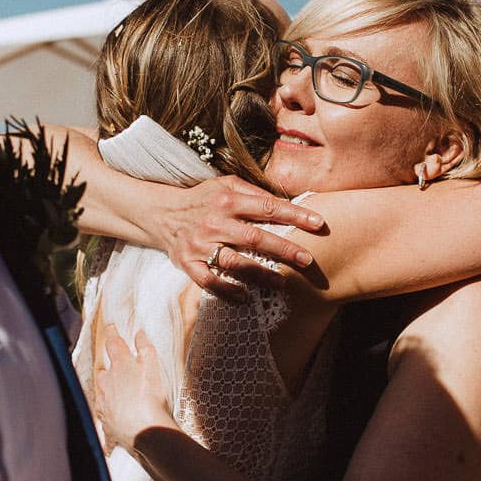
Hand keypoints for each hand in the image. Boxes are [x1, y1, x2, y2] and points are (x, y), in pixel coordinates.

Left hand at [91, 325, 175, 454]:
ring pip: (101, 391)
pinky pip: (103, 411)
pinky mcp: (105, 420)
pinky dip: (108, 409)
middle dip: (109, 367)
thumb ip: (145, 349)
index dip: (112, 334)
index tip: (111, 327)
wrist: (144, 432)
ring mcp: (103, 402)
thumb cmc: (150, 398)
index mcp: (120, 366)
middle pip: (103, 370)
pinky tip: (116, 413)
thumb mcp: (153, 368)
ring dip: (107, 388)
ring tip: (117, 391)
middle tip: (118, 367)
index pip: (113, 344)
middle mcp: (106, 382)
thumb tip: (139, 333)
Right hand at [146, 176, 322, 301]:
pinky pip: (208, 280)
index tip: (319, 223)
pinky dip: (226, 290)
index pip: (267, 207)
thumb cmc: (203, 199)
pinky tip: (245, 296)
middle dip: (284, 249)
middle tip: (308, 260)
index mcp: (227, 200)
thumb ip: (254, 192)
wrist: (161, 213)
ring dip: (260, 274)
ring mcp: (200, 244)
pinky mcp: (187, 263)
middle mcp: (214, 222)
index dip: (295, 215)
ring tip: (283, 282)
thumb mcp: (225, 184)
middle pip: (254, 237)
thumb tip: (288, 200)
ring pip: (234, 261)